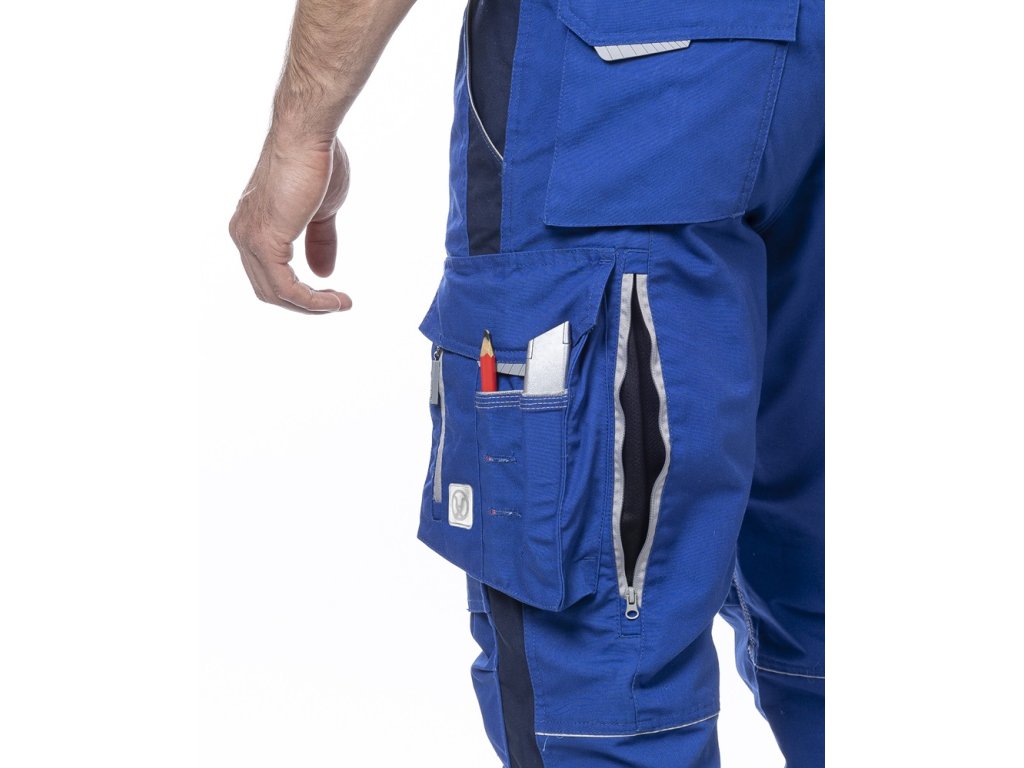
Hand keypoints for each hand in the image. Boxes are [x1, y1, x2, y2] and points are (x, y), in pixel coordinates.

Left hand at [229, 133, 352, 312]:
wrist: (309, 135)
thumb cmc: (317, 161)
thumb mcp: (323, 211)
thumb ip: (320, 241)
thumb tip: (324, 274)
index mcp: (252, 225)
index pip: (269, 274)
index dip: (300, 291)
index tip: (333, 294)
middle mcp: (243, 234)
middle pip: (268, 289)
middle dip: (305, 304)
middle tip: (338, 303)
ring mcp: (249, 238)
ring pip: (275, 293)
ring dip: (311, 306)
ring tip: (340, 304)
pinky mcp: (264, 242)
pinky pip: (285, 288)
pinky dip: (310, 301)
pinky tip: (333, 300)